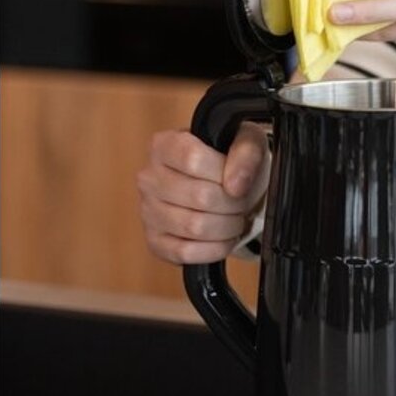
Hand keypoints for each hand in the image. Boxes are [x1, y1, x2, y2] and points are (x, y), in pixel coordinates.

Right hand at [137, 123, 269, 263]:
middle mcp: (149, 178)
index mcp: (164, 146)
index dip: (225, 173)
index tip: (238, 179)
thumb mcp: (247, 142)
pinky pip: (185, 253)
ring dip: (228, 227)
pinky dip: (215, 249)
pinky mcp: (155, 241)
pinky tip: (224, 238)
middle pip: (200, 196)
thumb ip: (245, 154)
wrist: (230, 185)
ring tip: (234, 218)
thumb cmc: (233, 160)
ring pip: (195, 227)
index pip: (193, 159)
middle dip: (234, 204)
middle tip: (242, 202)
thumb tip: (235, 185)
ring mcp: (148, 212)